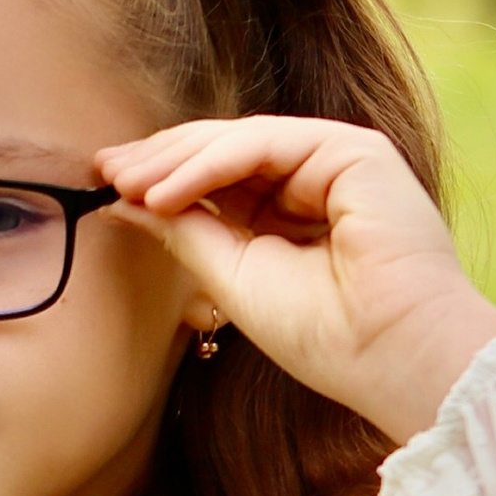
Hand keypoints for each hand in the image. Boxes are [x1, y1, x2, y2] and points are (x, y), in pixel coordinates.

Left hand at [96, 115, 495, 445]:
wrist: (391, 354)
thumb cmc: (324, 335)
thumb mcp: (234, 277)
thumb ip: (187, 232)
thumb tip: (127, 202)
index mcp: (293, 212)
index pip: (219, 179)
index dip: (162, 178)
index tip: (108, 187)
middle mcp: (316, 179)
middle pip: (224, 151)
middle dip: (160, 158)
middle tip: (104, 169)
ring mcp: (337, 159)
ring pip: (240, 141)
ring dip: (176, 160)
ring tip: (126, 182)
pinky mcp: (354, 150)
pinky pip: (264, 143)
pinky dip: (209, 164)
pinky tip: (166, 190)